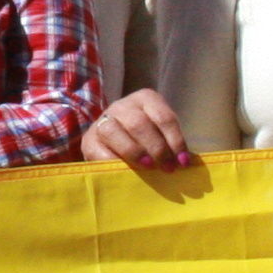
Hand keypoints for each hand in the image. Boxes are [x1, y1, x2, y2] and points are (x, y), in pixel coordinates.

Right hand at [81, 89, 197, 170]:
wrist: (110, 140)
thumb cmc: (144, 139)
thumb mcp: (159, 133)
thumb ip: (169, 143)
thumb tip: (182, 163)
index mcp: (145, 99)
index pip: (163, 117)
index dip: (175, 141)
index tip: (183, 162)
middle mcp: (122, 106)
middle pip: (139, 123)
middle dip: (156, 148)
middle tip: (168, 168)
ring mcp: (103, 120)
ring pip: (115, 132)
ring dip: (135, 153)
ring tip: (148, 167)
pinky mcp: (89, 140)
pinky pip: (101, 151)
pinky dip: (115, 163)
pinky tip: (127, 173)